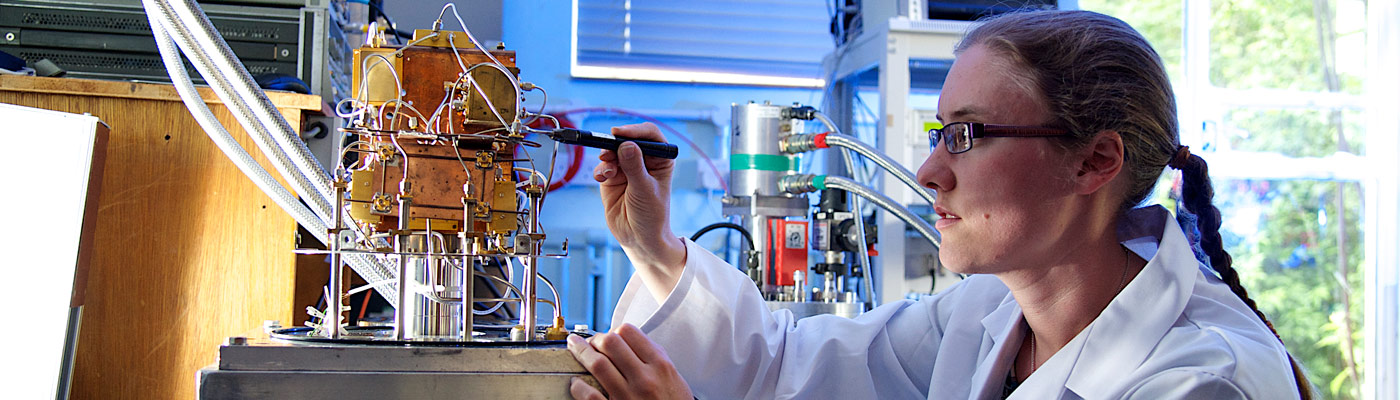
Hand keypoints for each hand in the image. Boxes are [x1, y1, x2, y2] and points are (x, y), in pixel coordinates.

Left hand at [567, 324, 692, 399]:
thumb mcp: (673, 377)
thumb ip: (654, 356)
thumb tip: (631, 340)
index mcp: (660, 365)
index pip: (629, 332)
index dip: (614, 330)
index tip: (609, 335)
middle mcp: (644, 379)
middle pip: (610, 342)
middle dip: (595, 338)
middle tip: (590, 342)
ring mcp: (628, 396)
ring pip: (597, 364)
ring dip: (581, 353)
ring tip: (575, 349)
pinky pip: (590, 395)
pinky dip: (578, 386)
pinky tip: (576, 382)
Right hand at [594, 123, 686, 299]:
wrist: (639, 239)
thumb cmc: (652, 217)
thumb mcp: (644, 190)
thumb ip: (634, 167)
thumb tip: (626, 145)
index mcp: (660, 160)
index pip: (650, 135)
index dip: (635, 131)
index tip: (620, 133)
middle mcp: (644, 161)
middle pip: (628, 140)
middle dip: (616, 144)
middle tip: (607, 151)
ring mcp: (627, 168)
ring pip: (613, 151)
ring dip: (607, 158)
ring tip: (607, 172)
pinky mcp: (612, 178)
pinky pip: (603, 165)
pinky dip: (600, 169)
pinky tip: (603, 178)